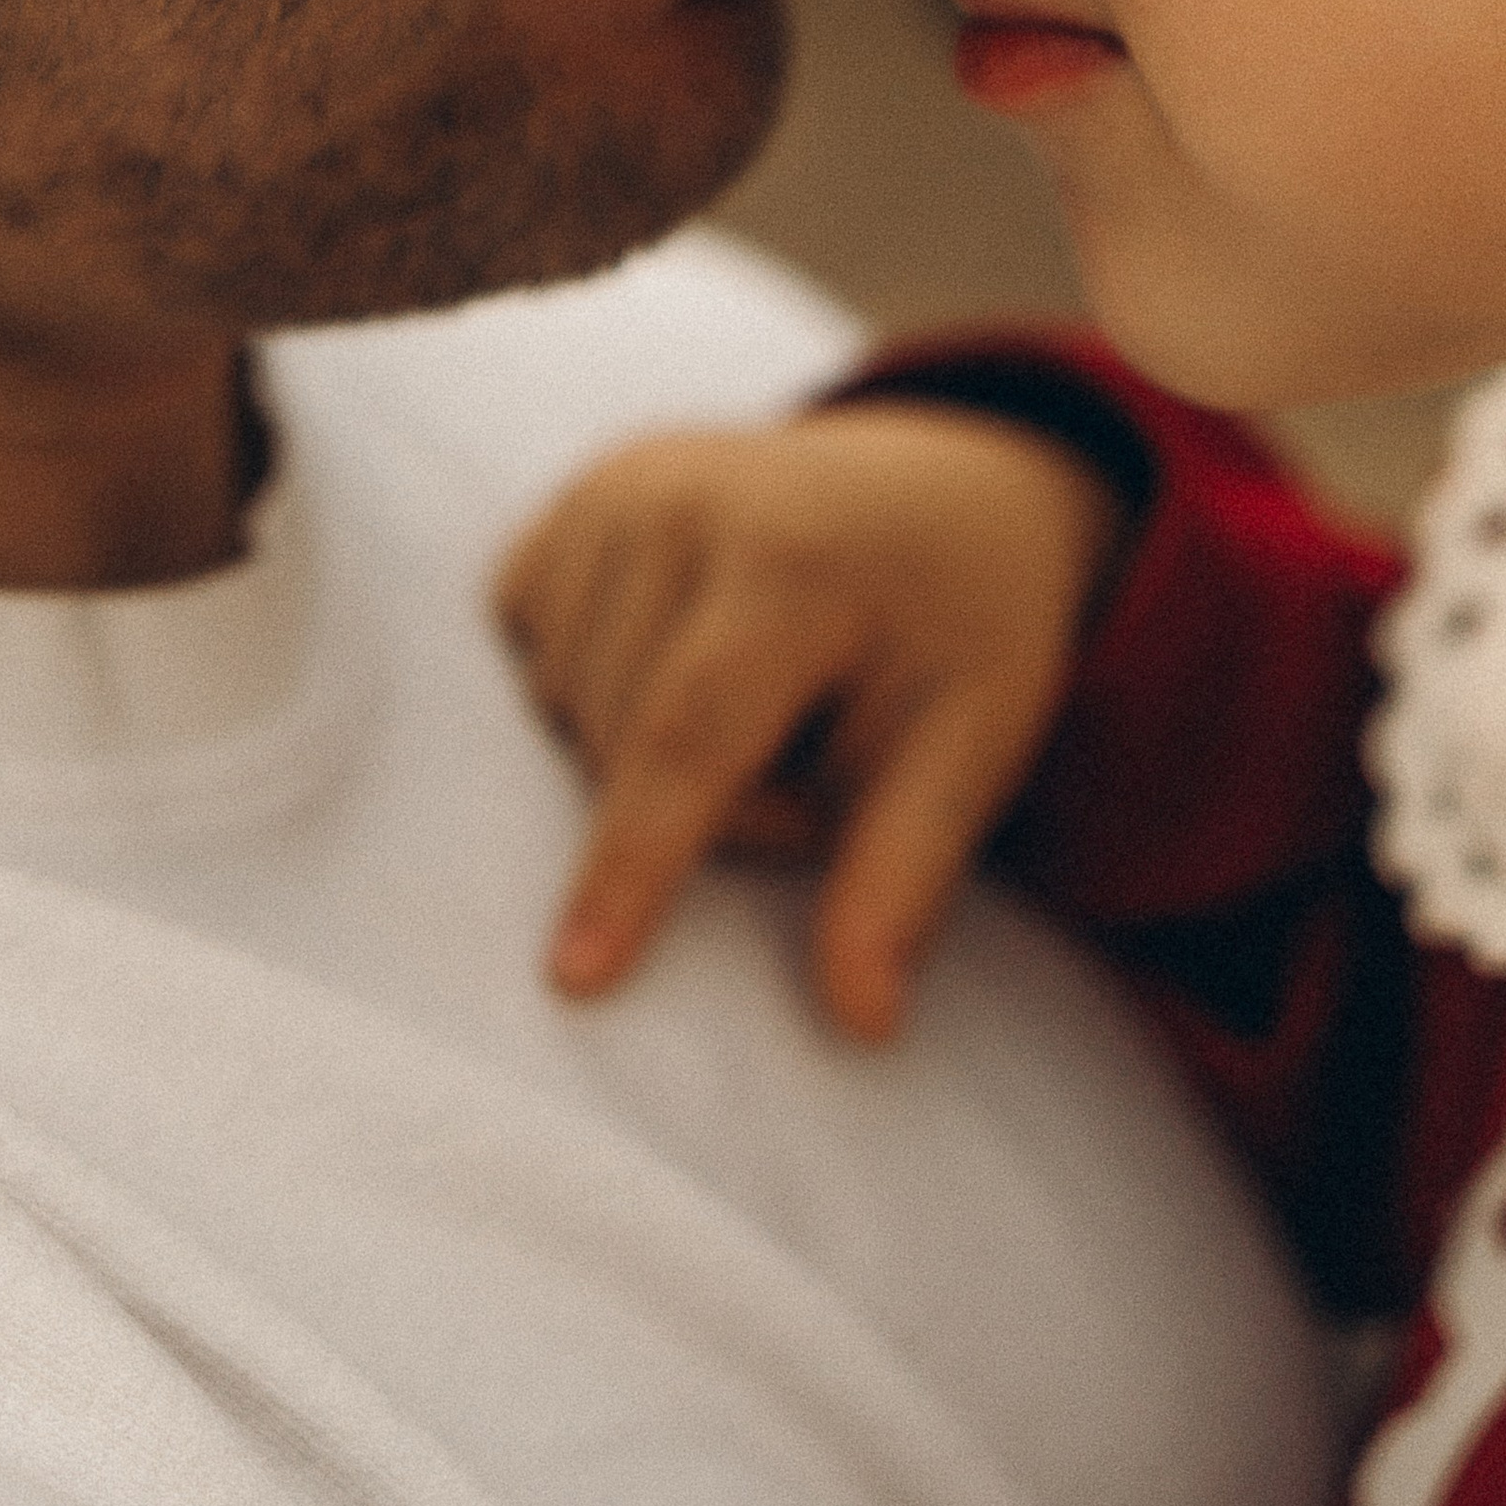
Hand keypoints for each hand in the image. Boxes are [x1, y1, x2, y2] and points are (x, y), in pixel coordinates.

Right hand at [493, 401, 1126, 1041]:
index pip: (687, 736)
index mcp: (794, 558)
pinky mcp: (580, 493)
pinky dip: (588, 683)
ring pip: (563, 701)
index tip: (575, 980)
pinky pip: (529, 640)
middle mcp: (684, 499)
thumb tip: (863, 1024)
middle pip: (623, 739)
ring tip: (758, 704)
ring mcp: (618, 486)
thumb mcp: (975, 742)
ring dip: (642, 751)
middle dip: (710, 806)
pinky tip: (677, 653)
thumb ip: (904, 878)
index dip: (632, 864)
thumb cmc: (965, 626)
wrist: (952, 481)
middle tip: (814, 764)